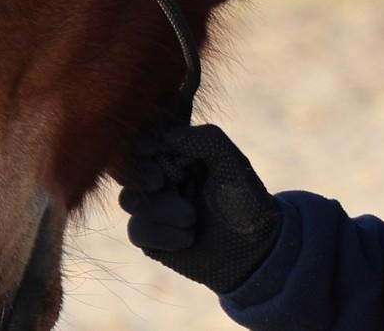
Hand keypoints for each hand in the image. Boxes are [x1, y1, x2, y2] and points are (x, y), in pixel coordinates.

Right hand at [118, 124, 282, 293]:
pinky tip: (188, 239)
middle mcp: (163, 175)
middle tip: (167, 188)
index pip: (145, 142)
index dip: (145, 154)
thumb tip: (168, 134)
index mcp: (179, 151)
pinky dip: (162, 235)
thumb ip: (206, 140)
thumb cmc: (245, 200)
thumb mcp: (232, 164)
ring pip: (131, 201)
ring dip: (161, 211)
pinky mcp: (151, 235)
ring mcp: (155, 204)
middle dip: (149, 183)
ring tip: (192, 219)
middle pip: (131, 172)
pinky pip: (137, 231)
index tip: (162, 172)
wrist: (253, 249)